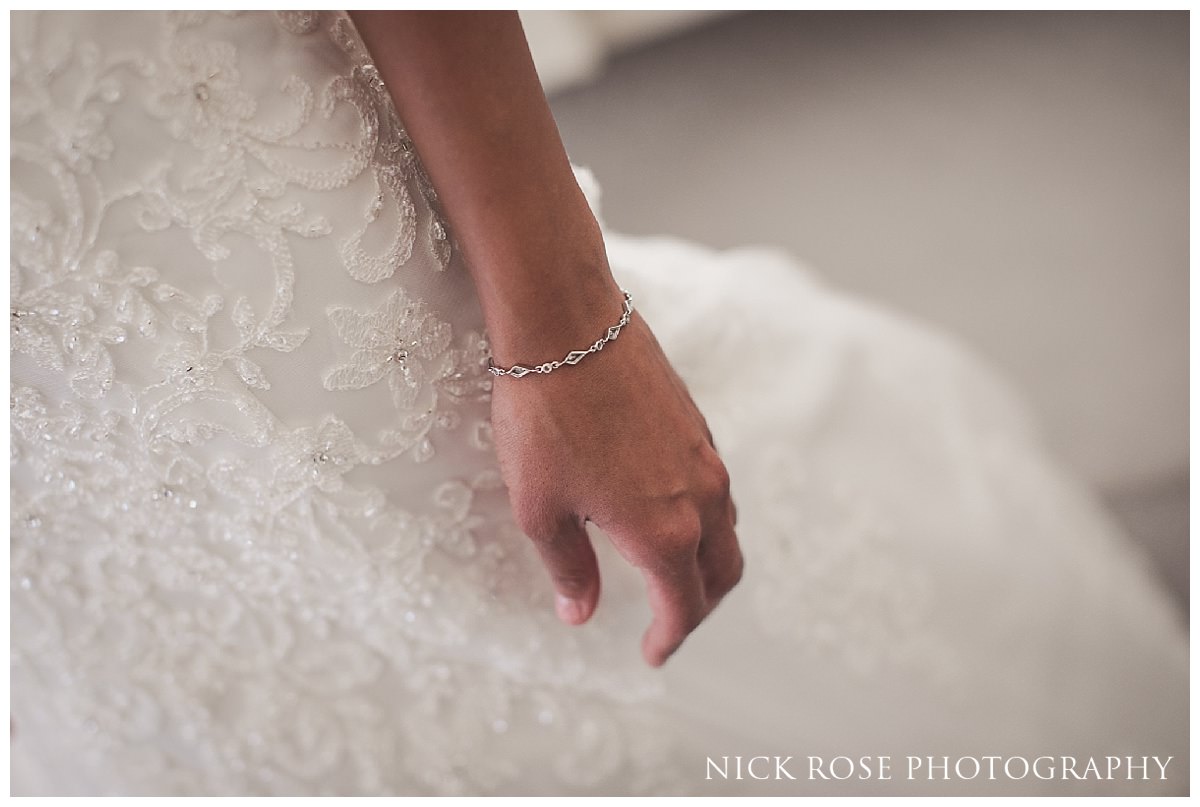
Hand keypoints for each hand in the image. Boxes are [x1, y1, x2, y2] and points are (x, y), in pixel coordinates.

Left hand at [490, 309, 742, 666]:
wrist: (565, 320)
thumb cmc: (543, 415)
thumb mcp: (539, 507)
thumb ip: (567, 568)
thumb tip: (579, 611)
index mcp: (664, 531)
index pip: (682, 606)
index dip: (668, 638)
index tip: (651, 653)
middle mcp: (700, 496)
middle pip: (723, 574)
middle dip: (699, 608)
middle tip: (667, 623)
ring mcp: (704, 455)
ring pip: (726, 529)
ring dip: (707, 563)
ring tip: (669, 573)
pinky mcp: (696, 422)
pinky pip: (716, 488)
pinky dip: (704, 519)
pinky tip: (667, 512)